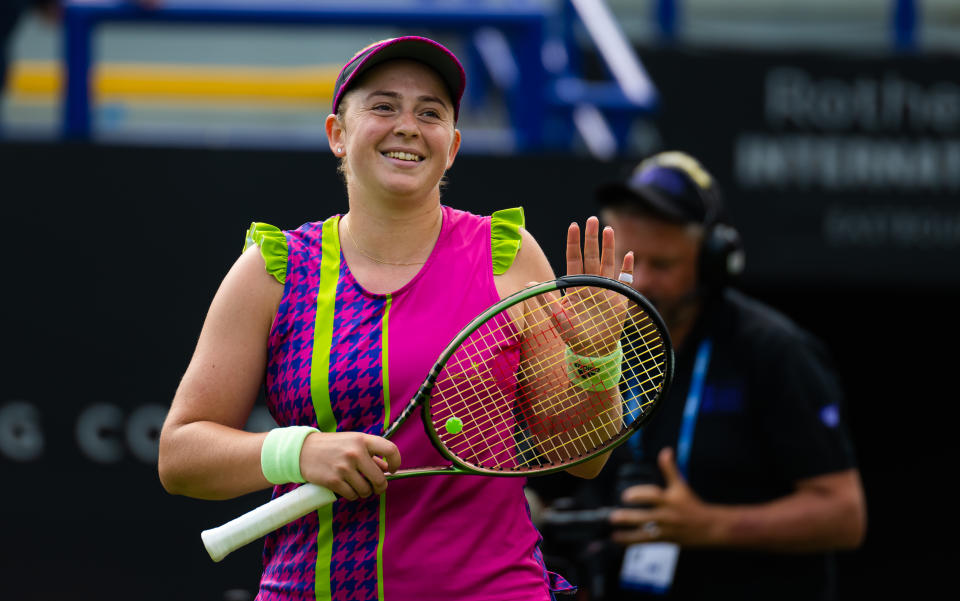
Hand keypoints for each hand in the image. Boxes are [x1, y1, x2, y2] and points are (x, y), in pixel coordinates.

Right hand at [298, 432, 401, 500]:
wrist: (303, 450)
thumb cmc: (332, 446)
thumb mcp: (353, 442)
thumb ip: (371, 454)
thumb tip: (386, 469)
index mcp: (362, 440)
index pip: (390, 450)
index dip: (396, 462)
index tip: (392, 469)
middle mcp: (355, 453)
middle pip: (380, 479)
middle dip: (380, 486)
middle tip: (376, 486)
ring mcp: (344, 467)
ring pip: (366, 490)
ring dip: (364, 492)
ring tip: (357, 485)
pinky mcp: (334, 481)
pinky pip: (352, 495)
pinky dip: (352, 495)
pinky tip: (347, 488)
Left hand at [536, 217, 634, 354]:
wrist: (592, 350)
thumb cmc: (573, 335)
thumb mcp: (557, 317)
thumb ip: (544, 300)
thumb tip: (527, 283)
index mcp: (575, 285)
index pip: (574, 259)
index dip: (574, 243)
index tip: (574, 225)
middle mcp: (591, 284)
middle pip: (591, 256)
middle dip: (592, 238)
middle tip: (592, 219)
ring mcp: (606, 289)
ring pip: (608, 263)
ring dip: (609, 247)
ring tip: (608, 230)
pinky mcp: (619, 299)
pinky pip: (625, 280)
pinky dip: (627, 269)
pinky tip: (629, 254)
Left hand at [608, 448, 719, 545]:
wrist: (710, 527)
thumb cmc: (693, 504)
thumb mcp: (681, 485)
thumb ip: (670, 469)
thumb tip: (666, 451)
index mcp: (670, 499)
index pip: (653, 496)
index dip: (639, 495)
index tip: (626, 496)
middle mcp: (667, 515)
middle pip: (646, 517)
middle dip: (629, 518)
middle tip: (614, 517)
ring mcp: (666, 529)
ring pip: (644, 533)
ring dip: (627, 533)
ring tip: (613, 533)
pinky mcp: (665, 540)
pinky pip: (646, 541)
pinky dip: (632, 541)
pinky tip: (618, 539)